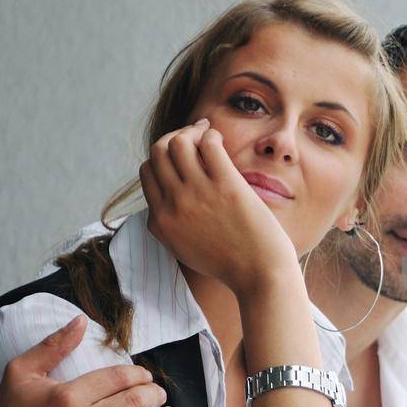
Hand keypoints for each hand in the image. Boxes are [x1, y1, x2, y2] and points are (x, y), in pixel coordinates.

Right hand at [139, 118, 299, 295]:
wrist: (259, 275)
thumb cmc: (230, 263)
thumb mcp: (184, 249)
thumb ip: (169, 225)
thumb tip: (165, 199)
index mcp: (161, 221)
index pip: (147, 172)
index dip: (161, 157)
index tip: (179, 153)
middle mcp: (173, 205)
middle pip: (158, 152)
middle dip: (174, 136)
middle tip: (193, 134)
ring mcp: (198, 194)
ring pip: (178, 142)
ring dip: (191, 131)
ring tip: (207, 132)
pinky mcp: (225, 186)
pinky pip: (208, 145)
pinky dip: (211, 135)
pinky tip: (219, 140)